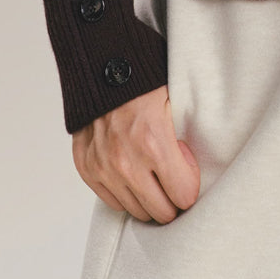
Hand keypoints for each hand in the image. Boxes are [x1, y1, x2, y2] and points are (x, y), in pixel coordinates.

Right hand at [72, 84, 200, 222]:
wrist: (101, 66)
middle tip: (172, 181)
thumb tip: (192, 175)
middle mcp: (126, 162)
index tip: (186, 174)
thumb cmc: (143, 82)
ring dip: (148, 198)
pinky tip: (132, 173)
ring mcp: (103, 168)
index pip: (183, 196)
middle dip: (171, 200)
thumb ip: (184, 142)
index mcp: (154, 143)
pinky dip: (125, 192)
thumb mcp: (175, 103)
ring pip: (137, 211)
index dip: (189, 187)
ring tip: (151, 174)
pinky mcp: (87, 169)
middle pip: (161, 212)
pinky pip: (113, 202)